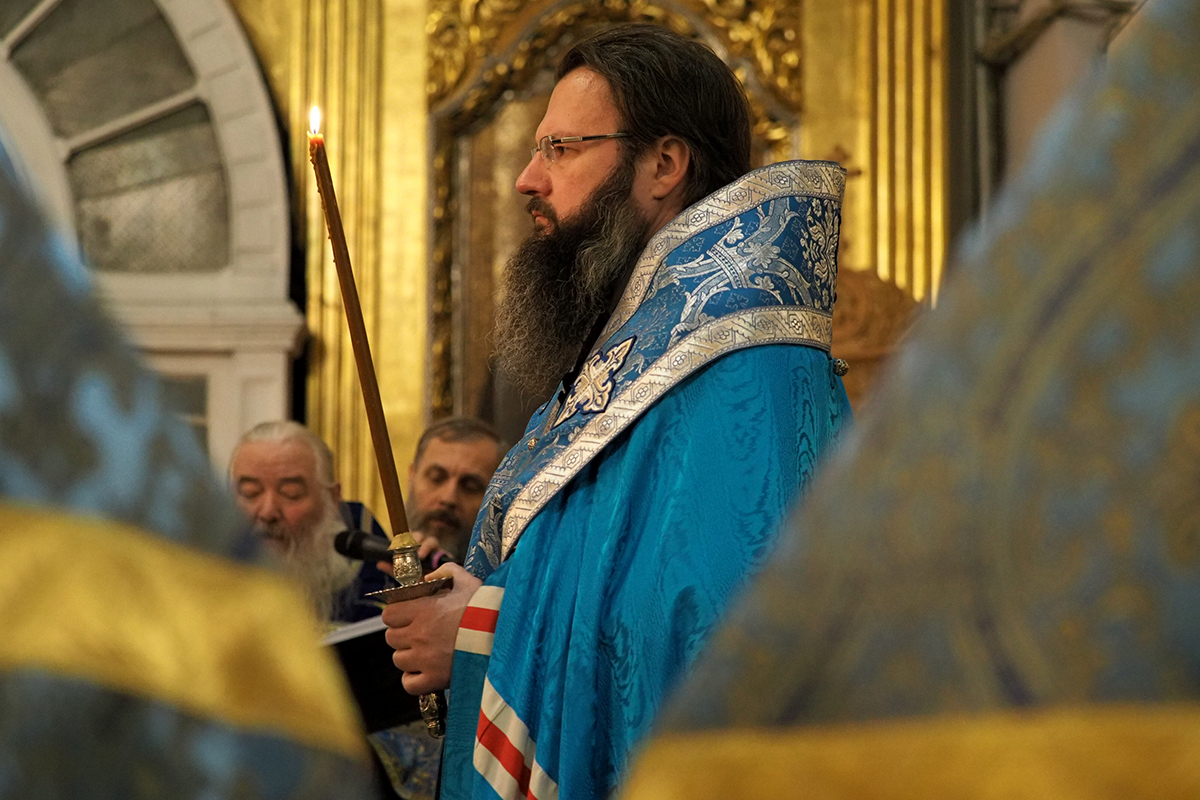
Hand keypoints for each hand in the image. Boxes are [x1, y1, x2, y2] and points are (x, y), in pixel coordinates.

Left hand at [374, 529, 442, 575]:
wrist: (431, 588)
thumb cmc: (417, 578)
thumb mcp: (403, 574)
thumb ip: (392, 569)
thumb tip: (379, 564)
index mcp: (415, 547)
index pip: (410, 536)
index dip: (405, 536)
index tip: (399, 542)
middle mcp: (426, 546)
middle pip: (421, 535)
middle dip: (416, 538)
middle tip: (409, 546)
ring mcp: (436, 551)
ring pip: (432, 541)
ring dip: (426, 546)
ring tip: (420, 556)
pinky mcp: (445, 558)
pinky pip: (445, 553)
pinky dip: (442, 555)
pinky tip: (437, 562)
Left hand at [382, 563, 481, 693]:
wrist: (505, 634)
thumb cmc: (485, 607)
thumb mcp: (466, 580)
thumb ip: (445, 572)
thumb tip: (428, 577)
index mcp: (423, 610)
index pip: (388, 615)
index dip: (397, 614)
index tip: (408, 615)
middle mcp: (419, 635)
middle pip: (391, 638)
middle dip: (402, 634)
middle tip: (419, 633)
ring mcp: (425, 659)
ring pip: (399, 660)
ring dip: (409, 656)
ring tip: (426, 652)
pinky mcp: (435, 679)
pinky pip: (409, 684)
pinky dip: (413, 679)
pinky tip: (425, 671)